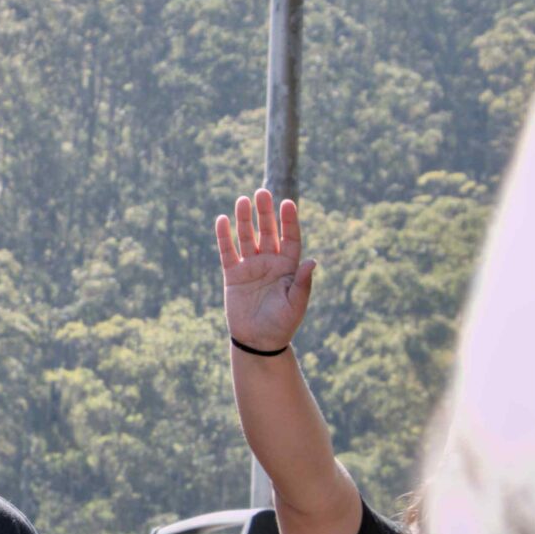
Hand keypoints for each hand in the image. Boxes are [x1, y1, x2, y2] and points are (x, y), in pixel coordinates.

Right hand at [216, 190, 317, 352]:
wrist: (258, 341)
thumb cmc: (282, 324)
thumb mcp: (296, 304)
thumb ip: (302, 282)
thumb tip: (312, 261)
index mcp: (288, 267)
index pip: (290, 238)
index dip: (289, 221)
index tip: (287, 203)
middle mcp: (270, 262)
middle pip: (268, 231)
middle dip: (266, 212)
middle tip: (263, 192)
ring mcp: (250, 267)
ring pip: (247, 237)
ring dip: (245, 219)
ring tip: (243, 200)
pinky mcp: (233, 275)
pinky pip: (228, 252)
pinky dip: (224, 236)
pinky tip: (222, 220)